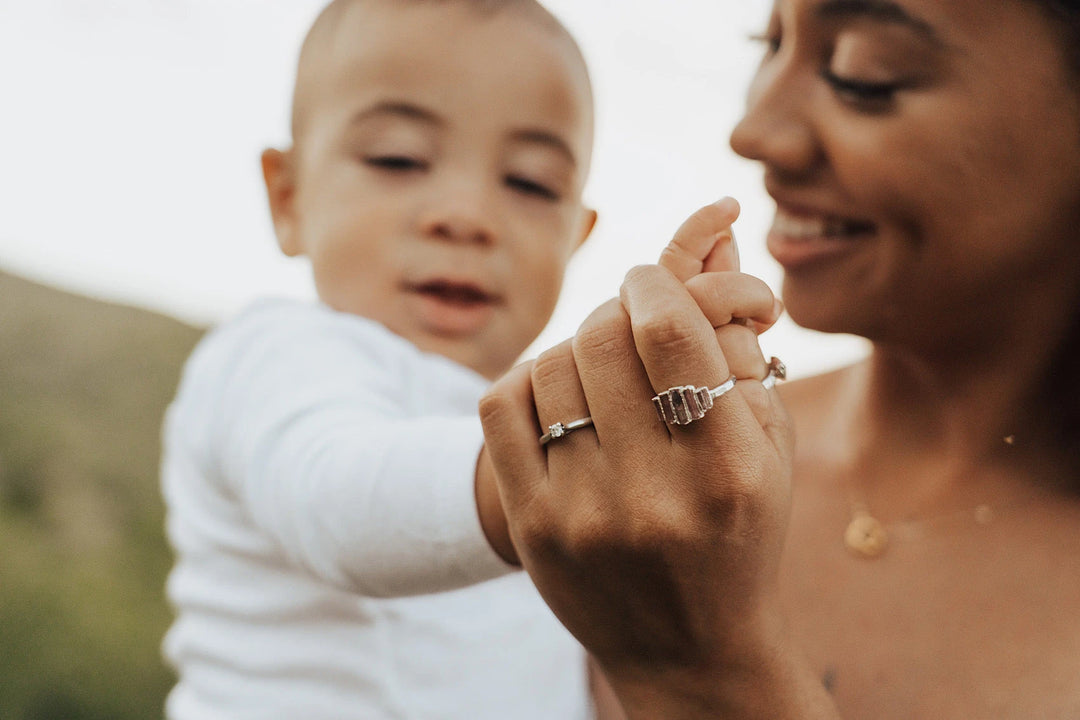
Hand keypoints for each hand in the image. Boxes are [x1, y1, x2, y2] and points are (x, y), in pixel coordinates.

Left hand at [479, 202, 827, 716]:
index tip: (653, 283)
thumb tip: (711, 234)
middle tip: (629, 320)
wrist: (690, 650)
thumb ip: (740, 342)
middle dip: (617, 307)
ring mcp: (583, 515)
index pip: (671, 328)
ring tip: (601, 372)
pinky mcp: (533, 528)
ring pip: (550, 363)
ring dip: (576, 346)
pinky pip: (501, 404)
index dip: (656, 280)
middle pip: (604, 335)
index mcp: (729, 471)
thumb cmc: (740, 534)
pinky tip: (560, 398)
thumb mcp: (767, 446)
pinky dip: (529, 379)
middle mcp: (653, 496)